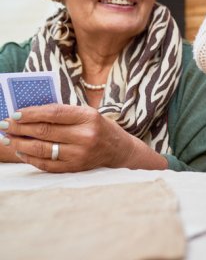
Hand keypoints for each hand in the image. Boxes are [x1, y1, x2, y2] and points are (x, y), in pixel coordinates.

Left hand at [0, 104, 157, 172]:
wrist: (119, 149)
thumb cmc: (98, 127)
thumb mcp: (86, 114)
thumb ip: (61, 113)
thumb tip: (26, 114)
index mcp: (89, 117)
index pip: (54, 113)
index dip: (31, 113)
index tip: (14, 113)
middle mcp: (85, 136)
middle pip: (44, 131)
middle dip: (19, 128)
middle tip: (4, 125)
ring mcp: (80, 154)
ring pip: (42, 149)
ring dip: (20, 143)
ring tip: (8, 138)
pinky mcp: (75, 168)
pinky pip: (46, 164)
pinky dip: (30, 157)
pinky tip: (21, 151)